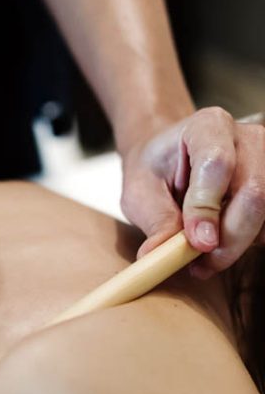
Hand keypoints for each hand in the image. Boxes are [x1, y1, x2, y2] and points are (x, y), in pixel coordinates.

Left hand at [120, 107, 264, 277]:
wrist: (168, 159)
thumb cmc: (153, 171)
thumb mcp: (139, 193)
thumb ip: (154, 221)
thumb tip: (158, 255)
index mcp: (207, 127)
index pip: (217, 165)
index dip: (208, 208)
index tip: (198, 244)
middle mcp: (247, 138)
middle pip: (254, 192)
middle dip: (229, 239)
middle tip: (200, 266)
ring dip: (238, 244)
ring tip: (204, 261)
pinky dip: (247, 241)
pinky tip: (220, 248)